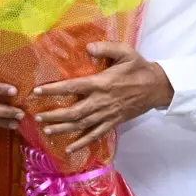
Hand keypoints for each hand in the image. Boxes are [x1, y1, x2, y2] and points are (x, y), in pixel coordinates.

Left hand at [33, 43, 173, 153]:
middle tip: (37, 117)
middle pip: (74, 111)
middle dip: (54, 115)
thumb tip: (88, 48)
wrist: (157, 87)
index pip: (73, 87)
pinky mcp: (113, 122)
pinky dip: (82, 142)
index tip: (37, 91)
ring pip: (82, 125)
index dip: (54, 90)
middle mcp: (102, 101)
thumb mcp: (125, 52)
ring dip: (63, 129)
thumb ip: (106, 48)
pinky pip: (96, 135)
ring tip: (47, 130)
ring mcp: (107, 114)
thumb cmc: (139, 68)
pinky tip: (70, 147)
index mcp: (102, 83)